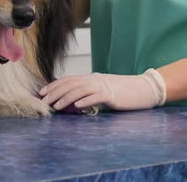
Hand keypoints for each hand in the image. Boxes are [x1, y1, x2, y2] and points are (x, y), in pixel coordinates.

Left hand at [39, 69, 166, 112]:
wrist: (144, 89)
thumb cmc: (123, 92)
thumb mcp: (102, 90)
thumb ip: (88, 93)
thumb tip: (73, 102)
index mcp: (91, 78)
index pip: (68, 80)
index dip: (54, 85)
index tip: (42, 92)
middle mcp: (94, 80)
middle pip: (70, 84)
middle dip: (55, 92)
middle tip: (44, 101)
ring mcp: (103, 86)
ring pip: (80, 90)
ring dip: (66, 98)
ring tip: (56, 106)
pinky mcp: (111, 95)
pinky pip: (96, 97)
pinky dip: (85, 101)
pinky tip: (76, 107)